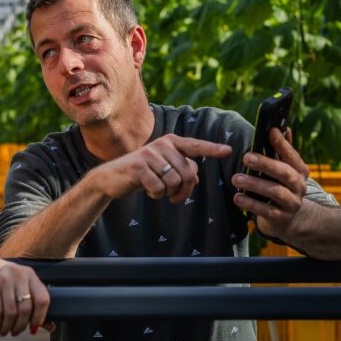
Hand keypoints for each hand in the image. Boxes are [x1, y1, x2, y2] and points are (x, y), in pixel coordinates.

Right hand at [0, 263, 52, 336]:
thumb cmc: (8, 282)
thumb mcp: (23, 287)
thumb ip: (35, 305)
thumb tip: (51, 328)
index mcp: (31, 275)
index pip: (42, 299)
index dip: (40, 318)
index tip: (33, 329)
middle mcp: (19, 274)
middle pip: (25, 308)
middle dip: (20, 326)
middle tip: (15, 332)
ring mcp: (4, 278)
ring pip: (11, 312)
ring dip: (8, 327)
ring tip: (5, 332)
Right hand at [91, 134, 231, 203]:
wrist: (112, 178)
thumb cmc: (142, 174)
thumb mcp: (163, 170)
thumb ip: (180, 170)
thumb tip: (195, 177)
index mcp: (171, 142)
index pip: (195, 146)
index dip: (212, 149)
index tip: (229, 151)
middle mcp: (162, 144)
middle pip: (188, 173)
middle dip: (184, 191)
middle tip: (175, 198)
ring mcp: (149, 154)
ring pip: (174, 182)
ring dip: (168, 193)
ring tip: (157, 190)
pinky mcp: (138, 166)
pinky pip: (158, 188)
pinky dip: (155, 195)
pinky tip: (146, 190)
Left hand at [232, 128, 310, 237]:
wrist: (289, 221)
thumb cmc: (282, 187)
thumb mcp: (284, 170)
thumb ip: (283, 151)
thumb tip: (282, 127)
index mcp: (299, 172)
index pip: (292, 156)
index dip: (283, 144)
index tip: (271, 131)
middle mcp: (299, 187)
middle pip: (285, 173)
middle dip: (265, 164)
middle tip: (246, 157)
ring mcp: (292, 204)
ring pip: (275, 192)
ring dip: (255, 184)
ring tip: (236, 178)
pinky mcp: (281, 219)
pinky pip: (266, 211)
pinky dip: (251, 203)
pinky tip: (237, 197)